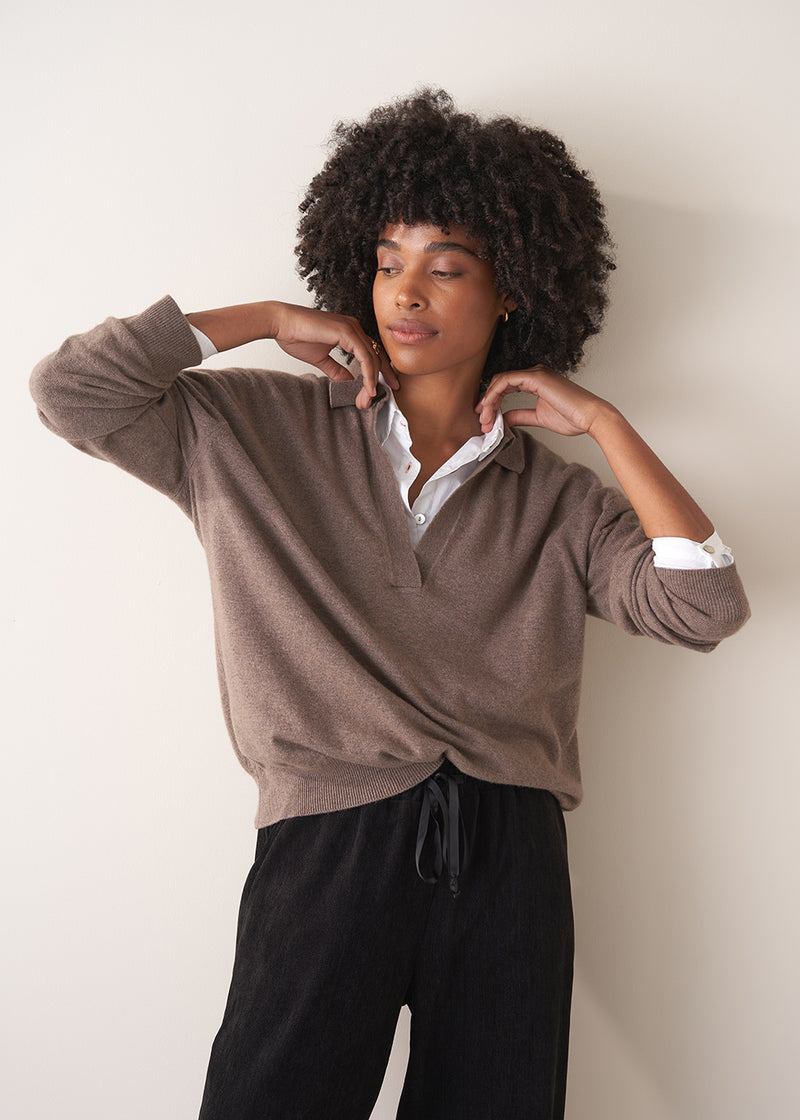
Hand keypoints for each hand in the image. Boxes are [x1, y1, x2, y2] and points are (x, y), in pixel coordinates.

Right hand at [271, 303, 398, 408]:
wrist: (281, 323)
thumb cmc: (296, 336)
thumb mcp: (321, 359)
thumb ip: (337, 370)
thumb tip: (349, 382)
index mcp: (350, 331)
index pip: (371, 353)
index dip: (378, 372)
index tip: (377, 390)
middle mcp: (354, 327)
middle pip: (377, 356)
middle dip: (379, 380)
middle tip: (373, 399)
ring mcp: (352, 328)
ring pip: (372, 359)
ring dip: (371, 382)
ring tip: (366, 399)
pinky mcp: (347, 332)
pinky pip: (365, 357)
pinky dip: (368, 374)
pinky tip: (368, 388)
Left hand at [475, 365, 611, 436]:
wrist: (591, 417)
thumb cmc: (573, 418)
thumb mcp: (539, 418)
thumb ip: (521, 416)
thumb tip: (504, 419)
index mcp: (537, 381)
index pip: (506, 386)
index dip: (492, 401)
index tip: (485, 418)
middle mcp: (535, 373)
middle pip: (500, 383)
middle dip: (487, 403)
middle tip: (482, 422)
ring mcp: (536, 373)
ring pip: (500, 381)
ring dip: (488, 401)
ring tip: (484, 420)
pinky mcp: (536, 377)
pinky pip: (506, 381)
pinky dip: (494, 394)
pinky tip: (489, 408)